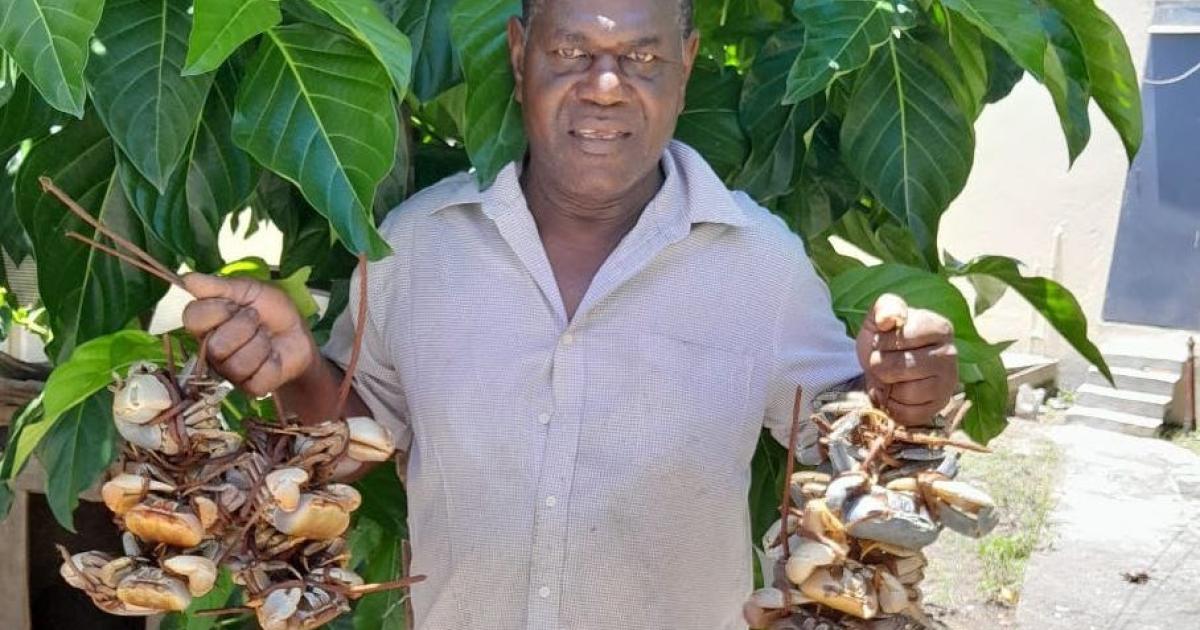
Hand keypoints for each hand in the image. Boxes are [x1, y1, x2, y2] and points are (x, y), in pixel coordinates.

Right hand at [181, 274, 317, 396]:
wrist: (298, 332)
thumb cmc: (270, 310)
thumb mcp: (248, 289)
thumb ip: (218, 286)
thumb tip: (187, 279)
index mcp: (205, 325)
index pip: (193, 318)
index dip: (219, 310)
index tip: (236, 305)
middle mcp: (211, 351)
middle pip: (216, 345)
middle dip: (245, 327)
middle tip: (257, 321)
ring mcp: (229, 372)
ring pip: (237, 364)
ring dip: (261, 345)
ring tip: (266, 338)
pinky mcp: (251, 387)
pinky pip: (256, 377)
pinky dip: (272, 363)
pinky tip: (274, 356)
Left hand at [855, 294, 956, 425]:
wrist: (883, 364)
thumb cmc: (884, 338)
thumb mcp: (880, 316)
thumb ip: (885, 308)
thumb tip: (889, 319)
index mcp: (940, 327)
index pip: (901, 338)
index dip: (882, 341)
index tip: (884, 340)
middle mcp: (950, 355)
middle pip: (900, 367)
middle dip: (880, 365)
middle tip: (883, 361)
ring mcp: (947, 384)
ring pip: (904, 393)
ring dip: (887, 386)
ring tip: (890, 376)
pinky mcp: (938, 407)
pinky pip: (906, 413)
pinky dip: (892, 405)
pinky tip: (895, 393)